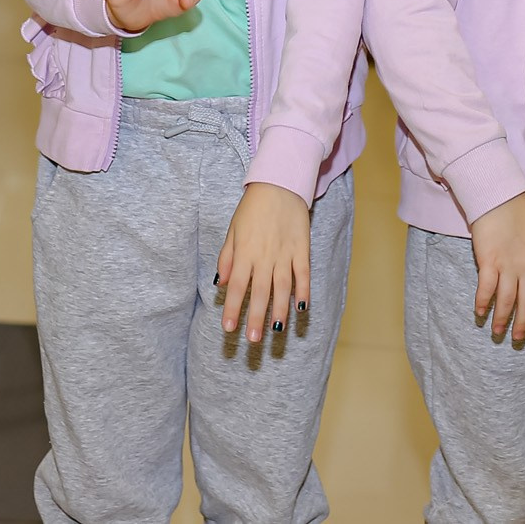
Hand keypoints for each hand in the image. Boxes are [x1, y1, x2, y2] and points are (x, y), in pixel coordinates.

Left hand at [216, 181, 310, 338]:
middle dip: (256, 318)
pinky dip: (303, 291)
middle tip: (252, 341)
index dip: (233, 309)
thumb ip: (227, 257)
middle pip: (260, 292)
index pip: (238, 286)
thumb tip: (221, 283)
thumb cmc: (252, 208)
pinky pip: (303, 274)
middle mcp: (265, 256)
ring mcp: (285, 253)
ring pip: (282, 287)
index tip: (229, 330)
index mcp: (245, 252)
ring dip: (279, 310)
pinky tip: (302, 308)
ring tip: (277, 332)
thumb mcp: (233, 229)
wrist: (279, 183)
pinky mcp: (302, 249)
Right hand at [465, 191, 524, 343]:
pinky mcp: (488, 261)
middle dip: (523, 324)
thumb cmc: (520, 211)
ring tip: (497, 332)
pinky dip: (483, 303)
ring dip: (502, 319)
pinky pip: (486, 288)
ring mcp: (509, 265)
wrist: (500, 195)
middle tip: (518, 339)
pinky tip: (480, 313)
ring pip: (507, 301)